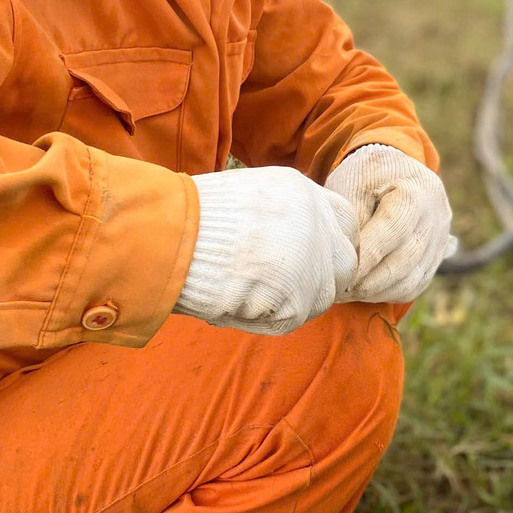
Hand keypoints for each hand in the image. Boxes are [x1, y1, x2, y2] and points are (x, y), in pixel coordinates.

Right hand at [173, 166, 358, 334]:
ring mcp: (312, 257)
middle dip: (321, 279)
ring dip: (290, 303)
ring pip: (322, 295)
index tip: (308, 260)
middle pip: (344, 260)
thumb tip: (287, 252)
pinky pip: (289, 320)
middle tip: (282, 291)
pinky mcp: (299, 294)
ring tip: (243, 294)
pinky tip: (232, 304)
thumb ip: (278, 219)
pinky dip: (262, 321)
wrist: (168, 236)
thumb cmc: (187, 219)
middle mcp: (316, 220)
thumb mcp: (244, 200)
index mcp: (302, 191)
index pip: (342, 219)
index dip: (328, 243)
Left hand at [327, 144, 454, 302]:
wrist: (395, 168)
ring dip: (378, 292)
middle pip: (405, 260)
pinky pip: (416, 285)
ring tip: (348, 293)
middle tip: (339, 291)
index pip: (393, 231)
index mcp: (416, 191)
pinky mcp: (437, 257)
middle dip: (369, 282)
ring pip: (412, 279)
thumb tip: (349, 261)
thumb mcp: (353, 184)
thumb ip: (353, 220)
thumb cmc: (368, 175)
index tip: (341, 276)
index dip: (367, 257)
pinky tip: (366, 291)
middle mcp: (435, 217)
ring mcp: (440, 239)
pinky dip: (389, 293)